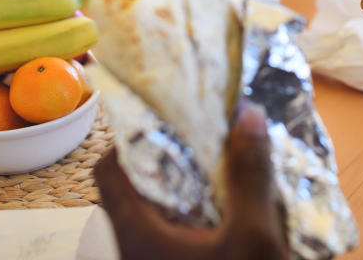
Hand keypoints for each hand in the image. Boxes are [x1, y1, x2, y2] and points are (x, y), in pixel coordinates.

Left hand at [94, 104, 286, 259]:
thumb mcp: (254, 238)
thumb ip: (249, 176)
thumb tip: (248, 115)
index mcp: (136, 236)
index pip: (108, 171)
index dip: (132, 138)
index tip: (170, 119)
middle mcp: (135, 253)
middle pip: (137, 192)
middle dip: (173, 163)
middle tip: (209, 141)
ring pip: (162, 219)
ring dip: (193, 193)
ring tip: (229, 172)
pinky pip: (179, 242)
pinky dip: (203, 222)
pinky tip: (237, 216)